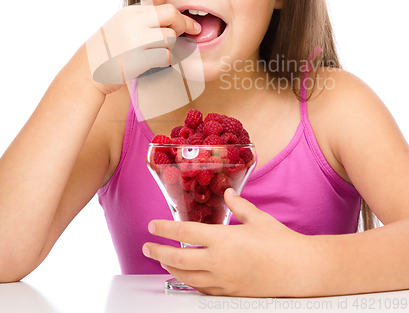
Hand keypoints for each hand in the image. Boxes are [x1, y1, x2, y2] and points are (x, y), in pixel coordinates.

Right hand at [85, 3, 200, 94]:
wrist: (87, 70)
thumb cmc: (109, 51)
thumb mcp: (123, 26)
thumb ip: (146, 21)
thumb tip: (178, 21)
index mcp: (131, 13)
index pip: (167, 9)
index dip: (182, 18)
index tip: (192, 27)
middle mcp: (133, 23)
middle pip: (173, 18)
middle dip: (183, 27)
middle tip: (182, 37)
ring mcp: (135, 40)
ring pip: (170, 39)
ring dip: (170, 48)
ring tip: (155, 54)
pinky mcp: (138, 59)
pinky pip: (165, 57)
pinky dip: (164, 61)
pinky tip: (153, 63)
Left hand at [142, 188, 311, 296]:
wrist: (298, 271)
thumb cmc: (280, 242)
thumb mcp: (257, 218)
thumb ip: (238, 205)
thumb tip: (228, 193)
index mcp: (223, 240)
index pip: (185, 233)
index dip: (165, 229)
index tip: (152, 226)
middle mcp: (218, 262)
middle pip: (179, 259)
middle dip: (159, 252)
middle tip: (147, 247)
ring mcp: (223, 281)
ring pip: (187, 277)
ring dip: (171, 268)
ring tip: (163, 261)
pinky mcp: (230, 293)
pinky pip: (203, 289)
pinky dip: (190, 282)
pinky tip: (188, 277)